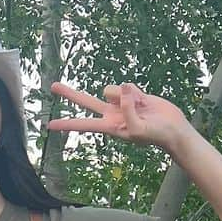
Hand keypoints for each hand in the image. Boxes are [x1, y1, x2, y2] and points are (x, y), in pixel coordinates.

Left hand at [48, 81, 190, 156]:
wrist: (172, 127)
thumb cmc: (155, 135)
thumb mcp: (137, 129)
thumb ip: (126, 110)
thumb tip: (121, 89)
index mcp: (109, 126)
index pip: (83, 125)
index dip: (67, 124)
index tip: (50, 125)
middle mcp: (110, 114)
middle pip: (85, 101)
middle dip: (69, 94)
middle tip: (52, 86)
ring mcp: (120, 102)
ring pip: (112, 89)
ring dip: (127, 96)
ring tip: (140, 107)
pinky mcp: (130, 93)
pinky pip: (128, 85)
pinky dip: (137, 92)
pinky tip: (144, 102)